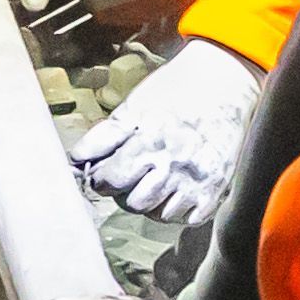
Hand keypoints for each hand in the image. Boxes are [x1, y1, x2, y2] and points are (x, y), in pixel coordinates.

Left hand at [68, 38, 262, 224]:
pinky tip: (177, 187)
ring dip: (151, 202)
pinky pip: (187, 219)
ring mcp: (196, 179)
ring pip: (158, 215)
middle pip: (132, 204)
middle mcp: (172, 164)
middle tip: (132, 174)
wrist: (225, 80)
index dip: (101, 178)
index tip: (105, 172)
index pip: (108, 181)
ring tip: (156, 179)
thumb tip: (74, 161)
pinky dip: (178, 208)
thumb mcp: (135, 106)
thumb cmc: (175, 90)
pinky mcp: (216, 189)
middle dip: (125, 192)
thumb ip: (103, 137)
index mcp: (148, 141)